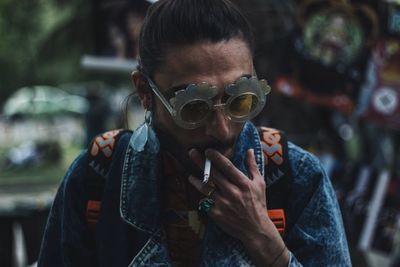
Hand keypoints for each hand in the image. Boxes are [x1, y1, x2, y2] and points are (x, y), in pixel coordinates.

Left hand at [188, 148, 288, 266]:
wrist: (255, 229)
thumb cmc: (258, 204)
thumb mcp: (259, 184)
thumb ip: (252, 166)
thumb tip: (249, 150)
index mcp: (243, 183)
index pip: (227, 166)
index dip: (216, 157)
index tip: (207, 150)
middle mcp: (232, 192)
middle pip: (213, 174)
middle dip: (200, 162)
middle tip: (191, 153)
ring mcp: (223, 203)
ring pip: (205, 188)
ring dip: (196, 181)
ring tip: (190, 176)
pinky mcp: (216, 214)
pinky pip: (206, 203)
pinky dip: (204, 199)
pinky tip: (202, 197)